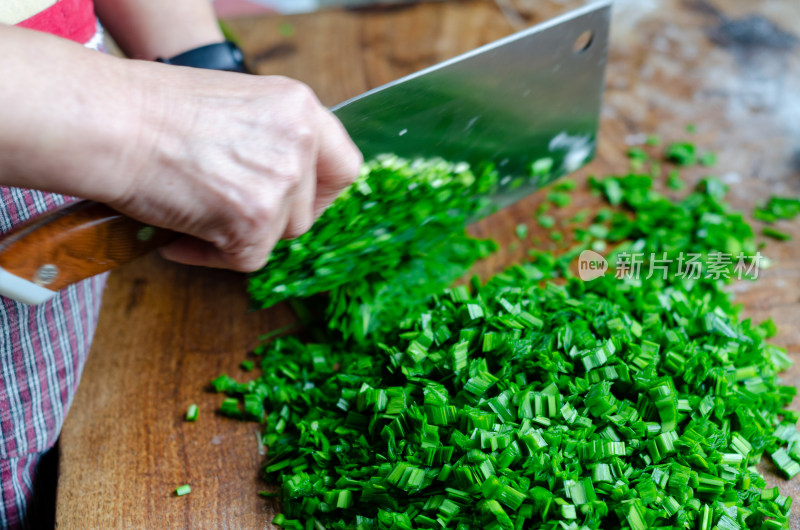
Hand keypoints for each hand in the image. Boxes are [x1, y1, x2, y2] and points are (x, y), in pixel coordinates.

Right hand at [110, 68, 362, 271]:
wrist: (111, 123)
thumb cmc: (155, 110)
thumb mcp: (240, 105)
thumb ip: (276, 139)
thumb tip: (292, 183)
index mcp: (301, 108)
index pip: (345, 167)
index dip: (323, 192)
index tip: (301, 202)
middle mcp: (299, 144)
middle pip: (308, 211)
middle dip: (273, 219)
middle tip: (232, 209)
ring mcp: (280, 183)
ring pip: (278, 236)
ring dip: (242, 235)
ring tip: (197, 212)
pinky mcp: (254, 221)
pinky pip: (247, 259)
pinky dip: (213, 256)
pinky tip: (181, 238)